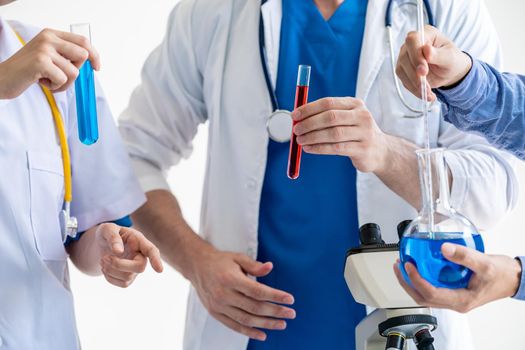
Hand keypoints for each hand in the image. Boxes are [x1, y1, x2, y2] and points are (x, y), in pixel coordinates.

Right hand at [0, 28, 100, 98]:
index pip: (83, 41)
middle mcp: (48, 38)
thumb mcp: (48, 56)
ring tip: (48, 80)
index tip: (97, 68)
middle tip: (60, 76)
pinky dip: (56, 86)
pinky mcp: (41, 62)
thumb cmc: (28, 71)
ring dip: (64, 82)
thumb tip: (92, 63)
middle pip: (83, 55)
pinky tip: (42, 82)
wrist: (3, 78)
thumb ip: (66, 55)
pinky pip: (63, 79)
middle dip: (76, 71)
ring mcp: (44, 49)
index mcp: (51, 34)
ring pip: (74, 71)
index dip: (94, 55)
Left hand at [96, 223, 163, 287]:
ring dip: (111, 270)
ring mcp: (136, 268)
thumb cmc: (107, 234)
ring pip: (128, 277)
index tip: (159, 270)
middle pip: (139, 267)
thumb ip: (113, 237)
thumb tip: (118, 251)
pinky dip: (109, 277)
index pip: (151, 250)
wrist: (101, 245)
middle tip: (104, 258)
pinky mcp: (129, 278)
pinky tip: (105, 267)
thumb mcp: (107, 229)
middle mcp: (141, 255)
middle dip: (119, 265)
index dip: (156, 260)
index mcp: (138, 241)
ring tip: (103, 260)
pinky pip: (122, 284)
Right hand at [189, 246, 295, 340]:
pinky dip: (249, 332)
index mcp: (230, 278)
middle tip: (291, 313)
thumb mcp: (238, 257)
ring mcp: (219, 306)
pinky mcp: (215, 313)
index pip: (257, 291)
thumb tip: (270, 267)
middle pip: (254, 307)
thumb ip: (254, 266)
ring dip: (266, 324)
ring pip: (246, 319)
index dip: (275, 296)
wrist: (197, 266)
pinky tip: (263, 334)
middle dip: (275, 312)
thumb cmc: (221, 261)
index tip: (290, 299)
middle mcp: (223, 294)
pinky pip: (234, 326)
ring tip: (282, 324)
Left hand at [292, 97, 389, 172]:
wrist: (380, 151)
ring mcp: (364, 133)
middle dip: (309, 123)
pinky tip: (309, 148)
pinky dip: (319, 148)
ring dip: (312, 137)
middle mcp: (362, 116)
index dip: (309, 109)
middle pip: (330, 117)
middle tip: (296, 130)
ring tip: (300, 140)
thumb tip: (298, 117)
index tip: (294, 115)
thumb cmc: (356, 132)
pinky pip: (336, 148)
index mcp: (355, 104)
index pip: (328, 103)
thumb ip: (325, 115)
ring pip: (332, 134)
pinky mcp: (362, 150)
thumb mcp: (346, 118)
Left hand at [393, 243, 521, 312]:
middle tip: (398, 266)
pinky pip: (432, 288)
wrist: (514, 278)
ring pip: (425, 294)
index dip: (416, 280)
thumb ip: (464, 256)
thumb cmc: (502, 274)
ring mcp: (453, 298)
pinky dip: (422, 278)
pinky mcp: (453, 291)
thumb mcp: (484, 263)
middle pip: (422, 297)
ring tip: (403, 266)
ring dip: (412, 281)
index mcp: (461, 300)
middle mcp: (455, 302)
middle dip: (407, 282)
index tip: (408, 265)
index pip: (430, 293)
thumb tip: (444, 249)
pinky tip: (419, 265)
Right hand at [396, 25, 471, 100]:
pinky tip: (425, 94)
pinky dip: (414, 89)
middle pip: (405, 57)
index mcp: (426, 34)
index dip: (415, 56)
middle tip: (426, 85)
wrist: (449, 72)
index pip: (413, 40)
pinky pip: (404, 81)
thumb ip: (439, 54)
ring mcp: (405, 57)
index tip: (423, 71)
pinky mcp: (403, 70)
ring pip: (402, 70)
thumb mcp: (451, 57)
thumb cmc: (452, 60)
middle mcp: (412, 44)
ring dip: (414, 84)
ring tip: (428, 92)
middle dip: (414, 74)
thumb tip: (426, 50)